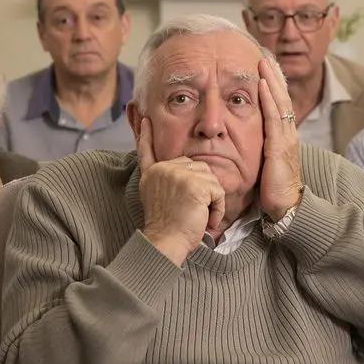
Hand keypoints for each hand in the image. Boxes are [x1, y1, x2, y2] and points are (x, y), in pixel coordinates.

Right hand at [137, 118, 225, 265]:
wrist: (165, 242)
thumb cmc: (166, 227)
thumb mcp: (155, 197)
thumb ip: (163, 179)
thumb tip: (181, 167)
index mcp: (152, 172)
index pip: (149, 150)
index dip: (147, 136)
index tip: (145, 120)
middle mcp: (163, 169)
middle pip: (195, 166)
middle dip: (202, 188)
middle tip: (193, 210)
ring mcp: (178, 175)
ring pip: (210, 177)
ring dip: (211, 199)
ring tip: (199, 216)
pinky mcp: (194, 185)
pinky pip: (218, 191)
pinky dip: (218, 208)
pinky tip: (206, 219)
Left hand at [257, 59, 302, 220]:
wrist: (285, 206)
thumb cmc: (271, 188)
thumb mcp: (261, 163)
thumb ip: (254, 149)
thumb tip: (234, 140)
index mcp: (282, 136)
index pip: (278, 105)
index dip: (272, 86)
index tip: (263, 68)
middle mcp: (287, 133)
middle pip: (281, 97)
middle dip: (273, 76)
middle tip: (264, 55)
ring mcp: (286, 137)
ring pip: (280, 102)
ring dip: (271, 80)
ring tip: (263, 61)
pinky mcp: (280, 145)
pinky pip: (274, 116)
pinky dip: (270, 97)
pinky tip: (263, 84)